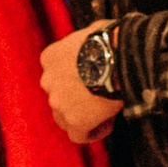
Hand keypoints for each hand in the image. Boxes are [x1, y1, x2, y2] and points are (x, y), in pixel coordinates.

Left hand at [40, 28, 122, 144]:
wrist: (119, 56)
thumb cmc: (112, 39)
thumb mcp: (93, 30)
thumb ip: (88, 41)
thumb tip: (102, 36)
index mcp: (50, 57)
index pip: (57, 75)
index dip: (76, 81)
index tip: (94, 80)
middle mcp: (48, 81)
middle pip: (59, 97)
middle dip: (77, 99)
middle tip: (100, 97)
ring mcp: (58, 102)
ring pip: (66, 118)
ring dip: (84, 116)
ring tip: (107, 111)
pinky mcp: (74, 120)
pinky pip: (80, 135)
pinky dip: (93, 132)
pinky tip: (108, 124)